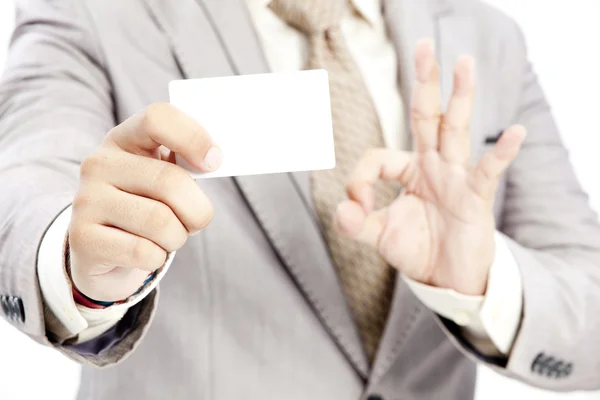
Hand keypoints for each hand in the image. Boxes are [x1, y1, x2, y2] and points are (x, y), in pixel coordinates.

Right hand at [69, 103, 220, 301]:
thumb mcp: (164, 178)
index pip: (158, 118)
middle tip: (195, 220)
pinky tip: (147, 253)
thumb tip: (213, 159)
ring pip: (160, 222)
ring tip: (168, 237)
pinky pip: (143, 252)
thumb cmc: (146, 207)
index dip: (194, 138)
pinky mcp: (82, 238)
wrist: (103, 252)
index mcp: (124, 139)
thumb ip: (186, 164)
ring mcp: (86, 200)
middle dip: (197, 210)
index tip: (214, 162)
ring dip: (177, 237)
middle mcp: (99, 163)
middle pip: (170, 181)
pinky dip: (157, 258)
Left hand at [335, 40, 525, 295]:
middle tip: (424, 46)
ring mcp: (455, 177)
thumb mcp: (379, 236)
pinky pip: (487, 171)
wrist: (448, 278)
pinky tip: (515, 132)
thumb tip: (340, 209)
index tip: (357, 208)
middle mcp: (432, 165)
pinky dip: (500, 153)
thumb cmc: (417, 249)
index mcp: (409, 170)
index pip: (378, 157)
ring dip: (459, 97)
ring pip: (455, 131)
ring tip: (464, 63)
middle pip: (427, 116)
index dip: (359, 180)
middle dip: (425, 83)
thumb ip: (355, 223)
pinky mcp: (475, 197)